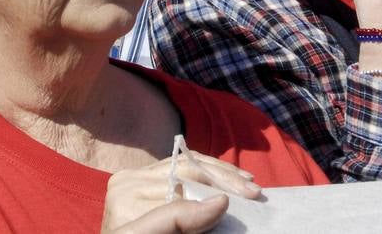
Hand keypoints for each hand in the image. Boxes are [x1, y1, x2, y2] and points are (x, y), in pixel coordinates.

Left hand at [101, 152, 260, 232]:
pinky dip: (207, 168)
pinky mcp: (141, 175)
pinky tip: (228, 175)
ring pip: (187, 163)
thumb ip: (178, 218)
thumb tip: (221, 202)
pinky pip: (181, 163)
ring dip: (221, 172)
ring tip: (249, 181)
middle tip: (255, 192)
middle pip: (187, 173)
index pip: (180, 191)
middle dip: (225, 181)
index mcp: (128, 204)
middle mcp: (126, 186)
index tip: (241, 201)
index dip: (214, 193)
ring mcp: (134, 178)